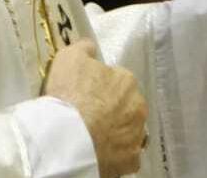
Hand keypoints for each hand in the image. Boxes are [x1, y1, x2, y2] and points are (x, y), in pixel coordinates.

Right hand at [44, 39, 146, 177]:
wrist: (69, 137)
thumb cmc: (70, 94)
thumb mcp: (69, 59)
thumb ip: (84, 49)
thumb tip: (90, 46)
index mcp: (126, 81)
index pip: (117, 81)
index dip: (101, 88)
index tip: (87, 95)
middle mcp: (138, 107)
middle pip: (126, 106)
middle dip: (113, 110)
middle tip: (90, 117)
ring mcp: (136, 135)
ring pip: (128, 131)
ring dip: (116, 132)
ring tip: (94, 136)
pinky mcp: (131, 160)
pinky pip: (126, 156)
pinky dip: (116, 155)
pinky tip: (101, 153)